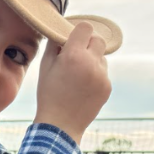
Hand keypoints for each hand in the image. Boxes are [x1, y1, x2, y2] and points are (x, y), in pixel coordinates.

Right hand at [34, 21, 110, 146]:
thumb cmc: (49, 95)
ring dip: (92, 61)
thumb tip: (62, 32)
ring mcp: (102, 76)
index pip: (85, 28)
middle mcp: (91, 63)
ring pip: (102, 57)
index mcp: (73, 55)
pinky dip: (95, 76)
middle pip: (98, 40)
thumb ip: (54, 45)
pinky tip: (84, 88)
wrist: (60, 125)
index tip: (74, 38)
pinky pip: (103, 73)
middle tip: (78, 55)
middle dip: (88, 44)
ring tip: (78, 77)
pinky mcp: (107, 87)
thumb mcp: (45, 67)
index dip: (79, 31)